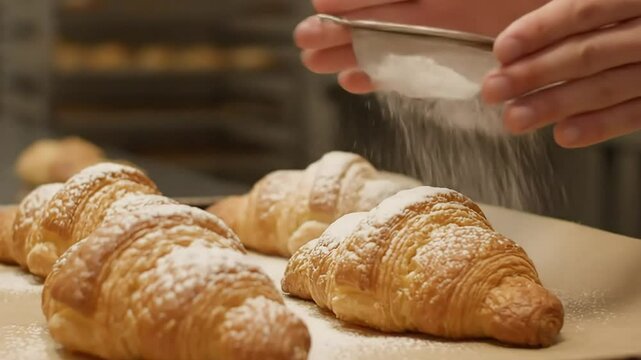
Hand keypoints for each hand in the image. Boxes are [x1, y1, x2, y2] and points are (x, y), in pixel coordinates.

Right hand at [295, 0, 544, 93]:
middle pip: (379, 21)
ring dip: (352, 56)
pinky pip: (414, 71)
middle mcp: (439, 11)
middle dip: (340, 32)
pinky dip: (385, 77)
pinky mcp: (459, 62)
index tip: (319, 5)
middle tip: (303, 44)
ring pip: (388, 47)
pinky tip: (357, 79)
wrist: (573, 27)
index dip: (354, 0)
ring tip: (318, 65)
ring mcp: (446, 36)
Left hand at [483, 0, 640, 147]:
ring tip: (515, 118)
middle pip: (590, 52)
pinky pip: (637, 112)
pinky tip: (565, 135)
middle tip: (494, 90)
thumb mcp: (608, 2)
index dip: (541, 29)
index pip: (585, 8)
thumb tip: (503, 34)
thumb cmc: (625, 14)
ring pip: (608, 86)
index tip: (503, 50)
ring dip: (557, 104)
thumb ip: (570, 12)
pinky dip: (602, 124)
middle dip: (536, 73)